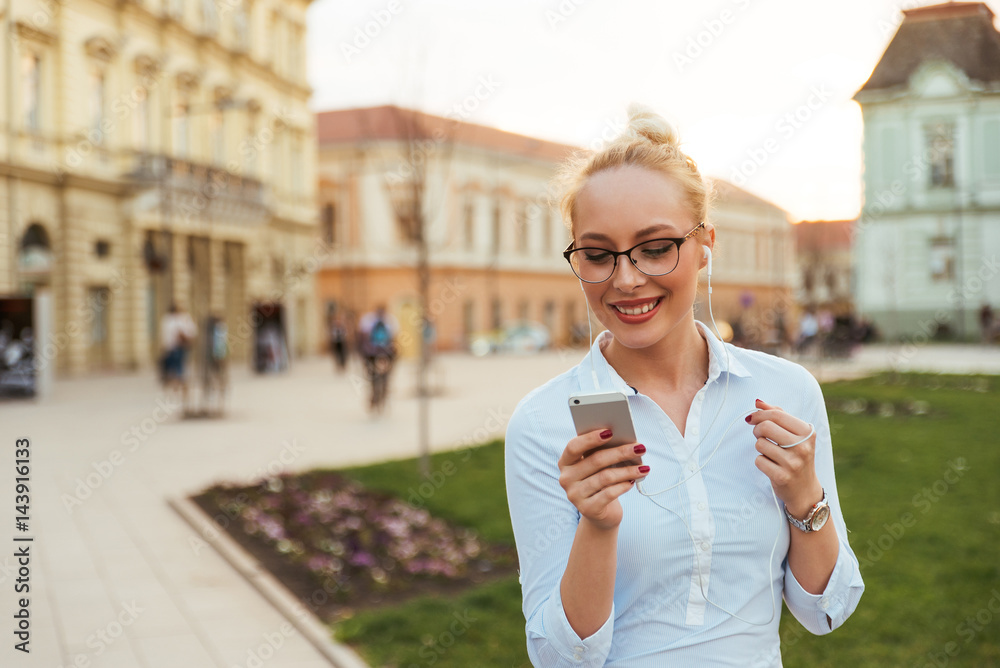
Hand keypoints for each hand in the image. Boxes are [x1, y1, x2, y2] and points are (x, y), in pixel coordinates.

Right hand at [557, 429, 649, 531]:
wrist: (600, 513)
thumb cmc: (600, 481)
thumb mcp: (597, 466)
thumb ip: (601, 452)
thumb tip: (624, 440)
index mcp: (565, 462)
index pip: (574, 446)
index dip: (591, 438)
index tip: (610, 431)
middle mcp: (566, 478)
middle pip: (595, 460)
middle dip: (621, 452)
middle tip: (640, 448)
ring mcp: (574, 495)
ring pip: (605, 477)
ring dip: (628, 471)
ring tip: (644, 468)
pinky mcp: (587, 509)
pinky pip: (609, 494)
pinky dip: (623, 486)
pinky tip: (632, 482)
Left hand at [747, 398, 822, 517]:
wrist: (805, 489)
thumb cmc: (797, 456)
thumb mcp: (795, 434)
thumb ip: (777, 415)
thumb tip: (758, 402)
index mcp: (807, 432)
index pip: (777, 414)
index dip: (760, 414)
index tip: (752, 418)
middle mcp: (803, 447)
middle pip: (766, 427)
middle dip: (757, 430)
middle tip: (760, 436)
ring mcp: (793, 463)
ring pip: (760, 444)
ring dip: (760, 447)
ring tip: (770, 453)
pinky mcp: (782, 476)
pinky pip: (759, 460)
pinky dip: (761, 461)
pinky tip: (771, 465)